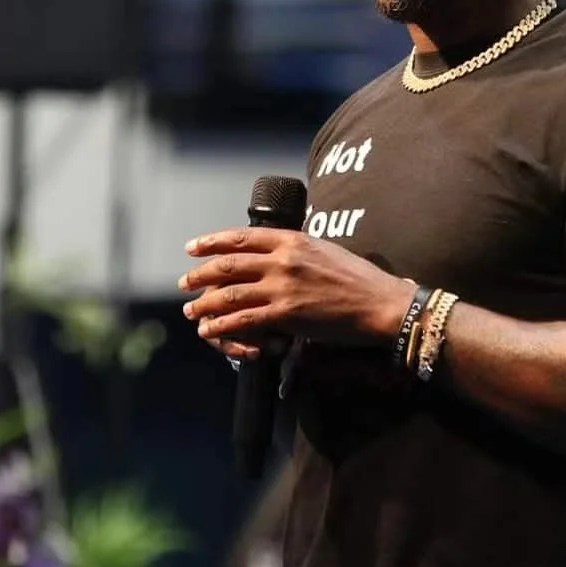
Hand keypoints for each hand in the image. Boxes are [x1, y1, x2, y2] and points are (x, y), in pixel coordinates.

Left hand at [179, 227, 413, 356]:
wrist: (380, 303)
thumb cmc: (359, 278)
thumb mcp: (325, 249)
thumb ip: (297, 248)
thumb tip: (277, 249)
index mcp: (292, 239)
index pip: (242, 237)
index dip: (212, 242)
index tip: (193, 247)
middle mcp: (283, 259)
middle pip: (229, 263)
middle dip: (201, 273)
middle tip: (185, 281)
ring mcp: (283, 287)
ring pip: (230, 293)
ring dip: (205, 302)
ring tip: (191, 309)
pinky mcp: (287, 314)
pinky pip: (244, 318)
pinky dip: (222, 324)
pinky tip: (209, 329)